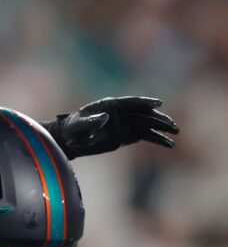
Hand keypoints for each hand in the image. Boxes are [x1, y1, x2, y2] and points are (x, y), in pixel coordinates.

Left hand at [48, 96, 179, 158]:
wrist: (70, 139)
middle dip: (159, 118)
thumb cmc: (72, 129)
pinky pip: (145, 136)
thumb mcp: (78, 125)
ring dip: (161, 128)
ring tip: (176, 132)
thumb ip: (91, 122)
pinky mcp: (126, 136)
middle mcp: (120, 113)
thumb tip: (105, 118)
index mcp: (110, 106)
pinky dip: (157, 139)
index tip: (159, 103)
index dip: (145, 102)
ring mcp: (124, 124)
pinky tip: (169, 144)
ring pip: (147, 124)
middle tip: (173, 125)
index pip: (131, 102)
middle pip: (143, 113)